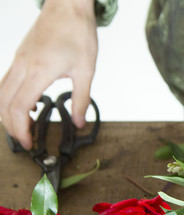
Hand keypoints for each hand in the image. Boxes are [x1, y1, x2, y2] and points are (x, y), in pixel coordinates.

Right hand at [0, 0, 97, 149]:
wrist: (68, 6)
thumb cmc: (78, 33)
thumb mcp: (86, 70)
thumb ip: (82, 99)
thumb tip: (80, 122)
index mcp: (39, 71)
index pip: (20, 108)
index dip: (21, 129)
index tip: (28, 144)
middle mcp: (23, 66)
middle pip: (4, 104)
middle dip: (11, 127)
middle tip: (25, 141)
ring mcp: (18, 60)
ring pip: (1, 93)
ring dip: (8, 113)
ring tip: (24, 127)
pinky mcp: (20, 56)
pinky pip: (6, 81)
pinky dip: (10, 98)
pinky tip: (28, 105)